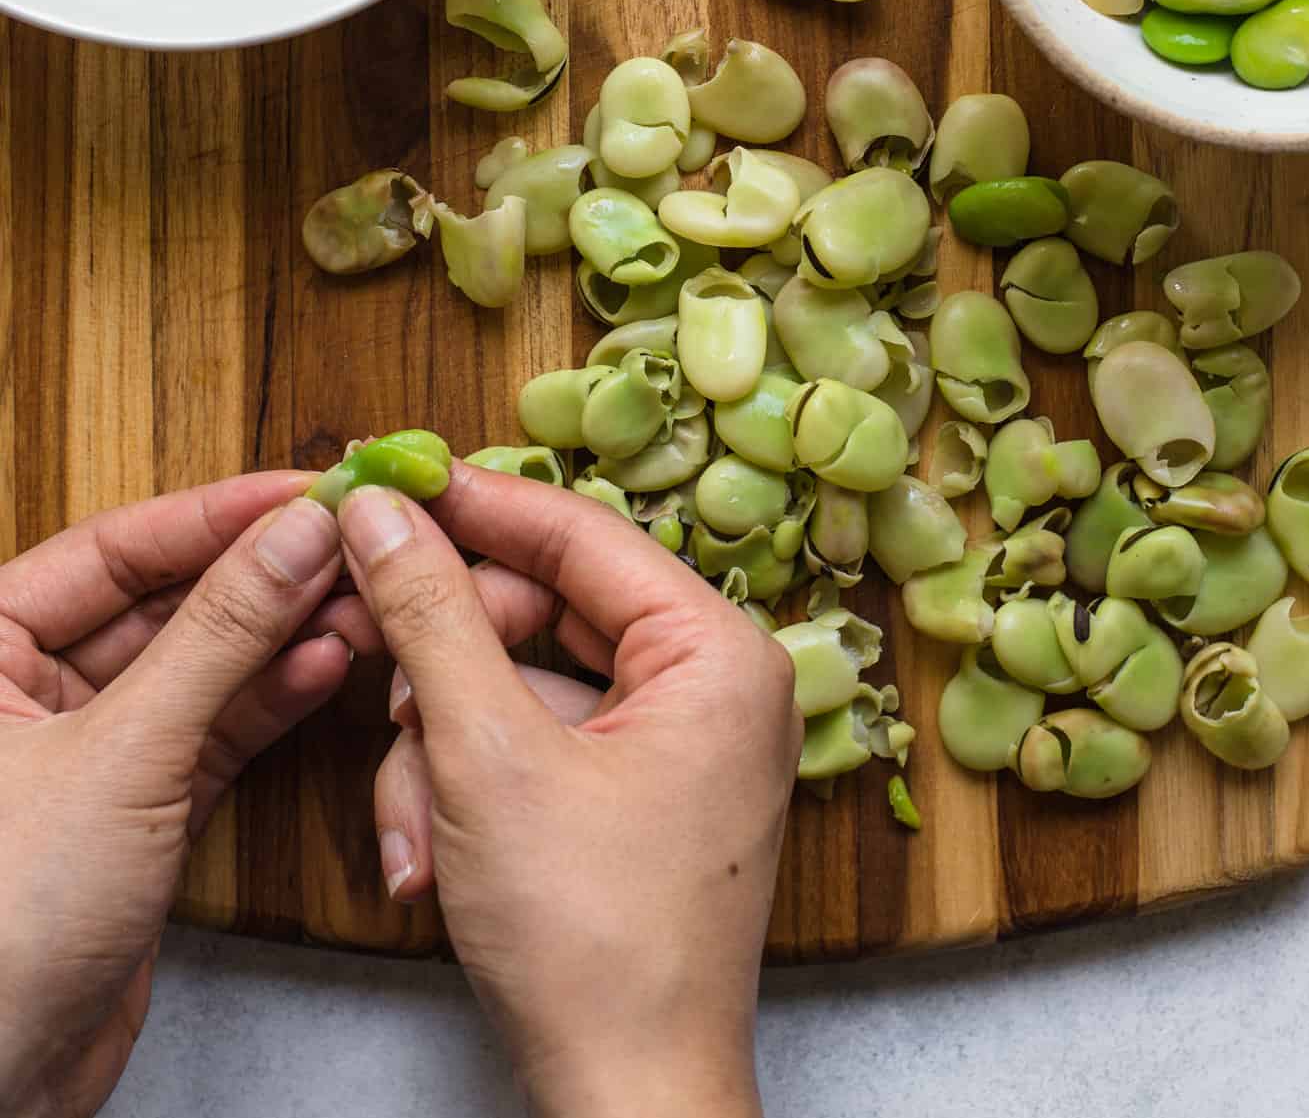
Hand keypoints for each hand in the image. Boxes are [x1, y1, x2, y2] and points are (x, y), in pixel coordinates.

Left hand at [0, 473, 376, 1117]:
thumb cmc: (3, 919)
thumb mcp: (122, 754)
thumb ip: (220, 634)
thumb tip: (296, 533)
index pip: (116, 548)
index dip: (216, 515)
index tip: (307, 491)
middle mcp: (25, 689)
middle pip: (163, 601)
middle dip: (261, 576)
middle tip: (349, 545)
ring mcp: (86, 753)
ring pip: (198, 667)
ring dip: (280, 637)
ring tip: (359, 604)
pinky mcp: (134, 813)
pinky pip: (212, 731)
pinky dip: (270, 701)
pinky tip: (327, 666)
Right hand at [338, 465, 802, 1117]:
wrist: (628, 1103)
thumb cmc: (592, 944)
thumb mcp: (487, 756)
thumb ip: (431, 616)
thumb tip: (379, 511)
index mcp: (716, 652)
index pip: (580, 530)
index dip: (474, 504)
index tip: (388, 477)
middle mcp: (711, 685)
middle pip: (540, 610)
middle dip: (444, 666)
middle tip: (368, 666)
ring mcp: (674, 746)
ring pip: (520, 685)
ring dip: (442, 747)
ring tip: (416, 829)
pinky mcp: (634, 798)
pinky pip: (534, 745)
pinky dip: (469, 787)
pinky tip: (430, 856)